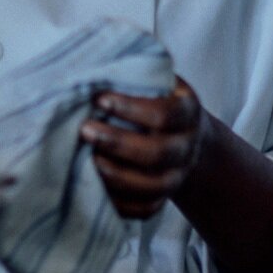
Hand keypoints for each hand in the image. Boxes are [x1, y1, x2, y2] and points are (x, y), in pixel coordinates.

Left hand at [80, 77, 213, 219]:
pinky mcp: (162, 199)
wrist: (183, 135)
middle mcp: (187, 147)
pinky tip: (94, 186)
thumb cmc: (156, 98)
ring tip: (86, 159)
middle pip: (157, 153)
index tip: (99, 98)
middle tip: (84, 130)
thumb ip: (134, 71)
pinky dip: (119, 202)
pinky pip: (144, 210)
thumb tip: (91, 62)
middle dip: (117, 142)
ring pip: (152, 187)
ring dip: (115, 175)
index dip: (132, 108)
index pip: (166, 114)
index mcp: (187, 112)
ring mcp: (177, 177)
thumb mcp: (155, 79)